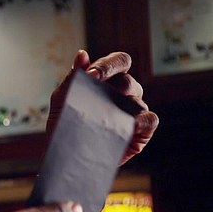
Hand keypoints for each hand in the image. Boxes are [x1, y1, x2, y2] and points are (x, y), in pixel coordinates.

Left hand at [47, 50, 158, 164]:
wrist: (66, 157)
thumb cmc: (65, 125)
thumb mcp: (62, 100)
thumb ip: (73, 77)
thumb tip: (82, 54)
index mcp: (109, 80)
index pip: (119, 61)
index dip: (108, 65)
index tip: (91, 75)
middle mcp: (125, 93)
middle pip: (128, 81)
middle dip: (113, 87)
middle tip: (95, 97)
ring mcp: (135, 111)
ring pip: (138, 100)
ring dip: (121, 107)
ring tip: (103, 118)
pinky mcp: (142, 132)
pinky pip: (150, 120)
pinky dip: (143, 120)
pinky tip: (130, 124)